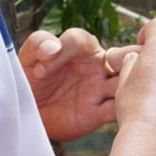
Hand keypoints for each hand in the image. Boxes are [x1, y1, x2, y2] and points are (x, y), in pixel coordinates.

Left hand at [19, 29, 138, 142]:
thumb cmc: (29, 82)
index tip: (40, 71)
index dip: (62, 51)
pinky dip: (123, 110)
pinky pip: (116, 109)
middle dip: (130, 57)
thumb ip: (38, 44)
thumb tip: (51, 47)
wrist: (27, 115)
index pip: (80, 40)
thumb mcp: (26, 59)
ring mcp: (100, 89)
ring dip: (129, 84)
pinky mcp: (98, 113)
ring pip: (127, 81)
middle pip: (123, 55)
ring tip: (111, 90)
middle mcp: (96, 65)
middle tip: (115, 65)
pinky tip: (117, 110)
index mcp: (79, 48)